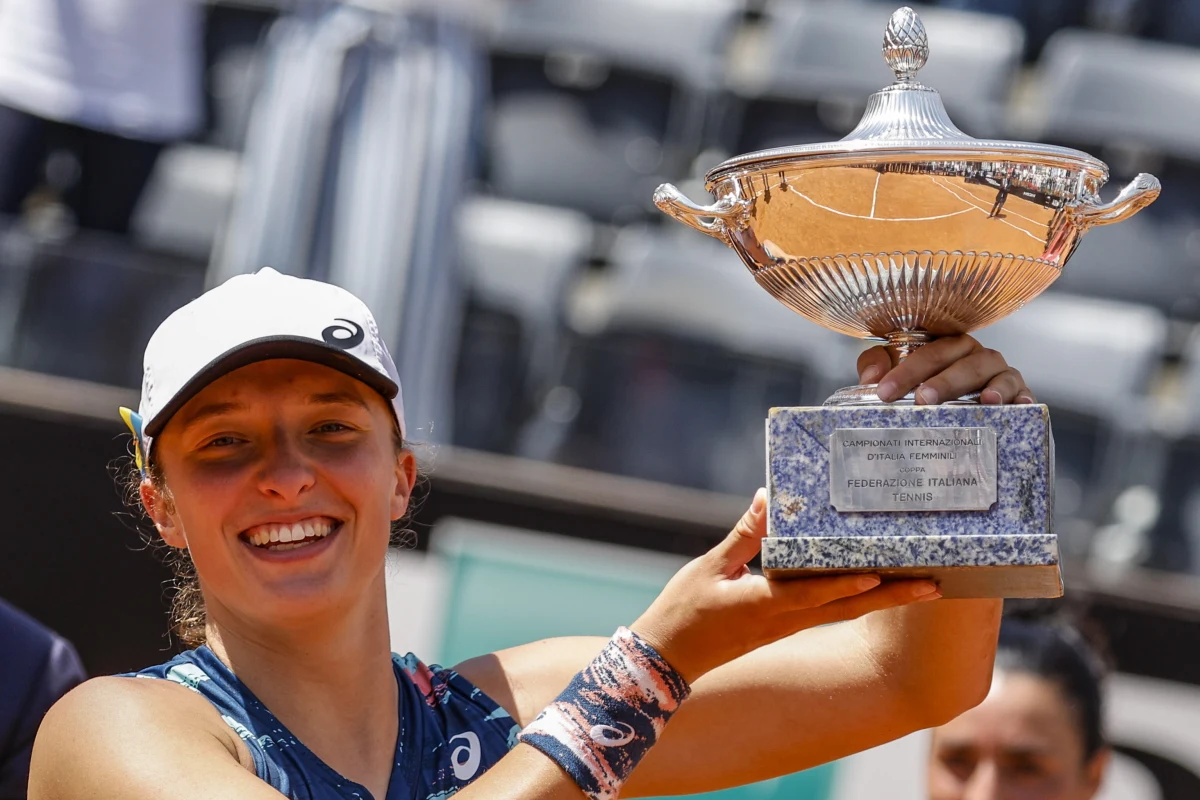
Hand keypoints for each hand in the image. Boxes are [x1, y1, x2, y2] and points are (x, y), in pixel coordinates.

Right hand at [629, 489, 940, 684]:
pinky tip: (874, 587)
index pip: (814, 595)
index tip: (884, 576)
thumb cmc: (683, 612)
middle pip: (848, 608)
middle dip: (893, 597)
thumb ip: (745, 534)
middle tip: (933, 585)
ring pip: (844, 612)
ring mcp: (787, 627)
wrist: (667, 660)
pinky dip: (857, 600)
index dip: (849, 587)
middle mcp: (784, 620)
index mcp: (763, 605)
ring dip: (884, 600)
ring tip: (920, 584)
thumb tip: (771, 498)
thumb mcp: (709, 568)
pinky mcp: (784, 628)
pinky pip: (829, 612)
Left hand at [857, 334, 1034, 404]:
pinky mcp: (1019, 395)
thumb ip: (879, 366)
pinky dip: (1023, 399)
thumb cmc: (926, 390)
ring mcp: (1001, 375)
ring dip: (993, 386)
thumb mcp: (899, 375)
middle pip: (965, 361)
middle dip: (945, 380)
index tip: (884, 392)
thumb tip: (870, 376)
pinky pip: (1025, 393)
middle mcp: (975, 356)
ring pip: (1000, 373)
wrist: (956, 416)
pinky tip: (1018, 407)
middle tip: (924, 400)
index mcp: (946, 347)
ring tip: (985, 401)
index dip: (906, 370)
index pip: (928, 350)